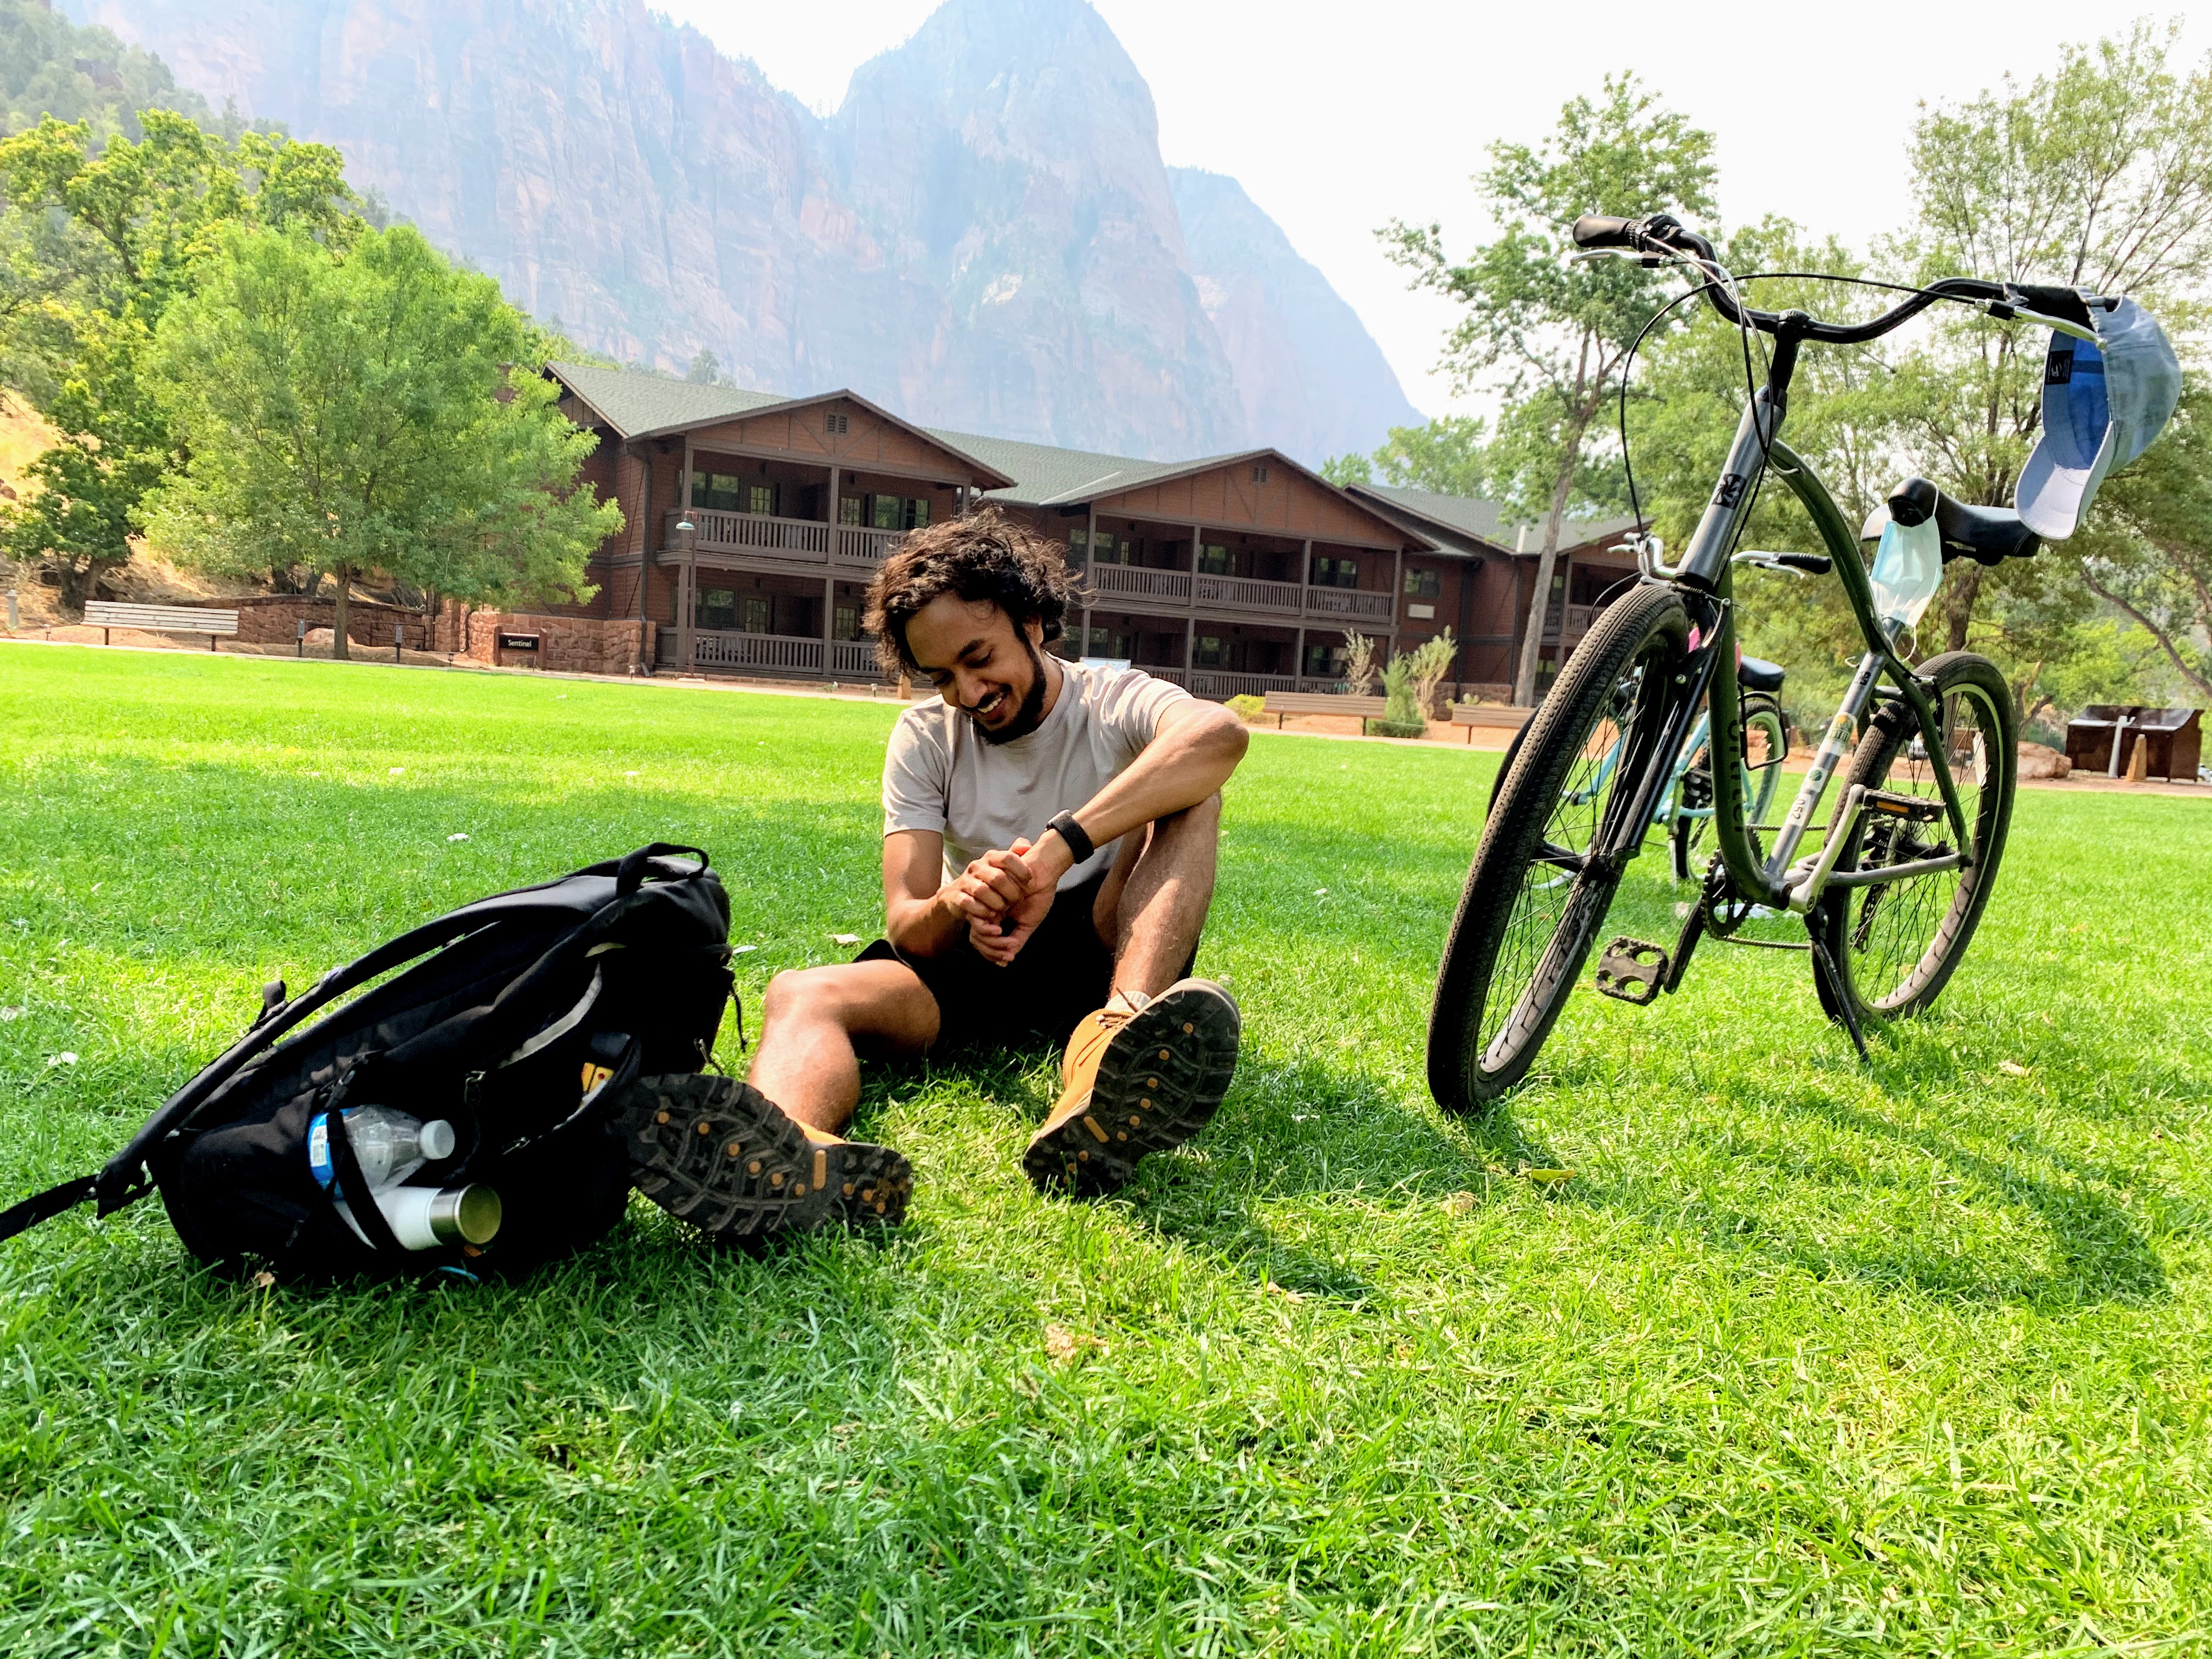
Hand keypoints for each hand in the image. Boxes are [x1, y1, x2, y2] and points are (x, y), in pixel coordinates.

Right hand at [949, 843, 1035, 925]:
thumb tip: (1026, 846)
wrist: (959, 895)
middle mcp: (977, 866)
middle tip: (1017, 901)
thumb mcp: (1002, 868)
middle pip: (998, 877)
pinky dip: (982, 911)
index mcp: (991, 857)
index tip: (1030, 883)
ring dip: (997, 903)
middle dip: (1011, 892)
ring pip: (982, 891)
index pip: (1007, 857)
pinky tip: (990, 915)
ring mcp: (965, 881)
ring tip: (1003, 910)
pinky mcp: (956, 896)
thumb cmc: (988, 882)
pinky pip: (968, 903)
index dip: (1021, 870)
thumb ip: (1016, 855)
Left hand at [965, 838, 1054, 964]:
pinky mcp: (987, 893)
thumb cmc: (1038, 894)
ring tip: (1009, 944)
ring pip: (977, 929)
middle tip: (1007, 954)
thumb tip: (1006, 959)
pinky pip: (979, 916)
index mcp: (997, 915)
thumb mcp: (1028, 923)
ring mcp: (987, 901)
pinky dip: (988, 929)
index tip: (1007, 958)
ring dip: (992, 942)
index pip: (985, 939)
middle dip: (991, 950)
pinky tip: (1001, 931)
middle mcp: (989, 909)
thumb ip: (1017, 939)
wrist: (1044, 872)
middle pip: (977, 937)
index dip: (992, 953)